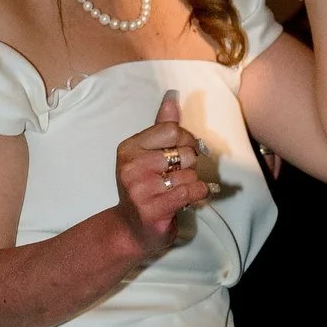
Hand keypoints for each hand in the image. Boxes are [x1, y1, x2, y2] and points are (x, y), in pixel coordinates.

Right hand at [115, 90, 209, 259]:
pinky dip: (198, 195)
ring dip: (192, 183)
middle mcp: (131, 166)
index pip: (172, 130)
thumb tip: (172, 96)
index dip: (186, 141)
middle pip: (184, 152)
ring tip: (177, 190)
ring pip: (190, 174)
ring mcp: (141, 189)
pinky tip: (187, 200)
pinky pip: (192, 191)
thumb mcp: (147, 155)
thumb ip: (162, 127)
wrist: (130, 230)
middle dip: (189, 164)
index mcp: (129, 148)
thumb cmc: (143, 188)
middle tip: (177, 176)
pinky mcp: (154, 209)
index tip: (181, 153)